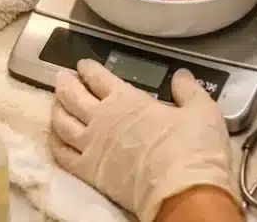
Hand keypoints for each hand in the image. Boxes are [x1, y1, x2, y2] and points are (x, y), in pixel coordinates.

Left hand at [51, 61, 236, 221]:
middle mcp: (102, 118)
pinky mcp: (88, 171)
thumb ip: (189, 91)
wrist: (183, 192)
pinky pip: (62, 153)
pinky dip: (55, 142)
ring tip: (54, 102)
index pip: (99, 77)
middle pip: (72, 95)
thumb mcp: (202, 113)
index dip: (88, 68)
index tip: (82, 65)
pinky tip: (55, 137)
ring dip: (56, 109)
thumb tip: (182, 75)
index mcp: (126, 100)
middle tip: (61, 76)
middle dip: (65, 82)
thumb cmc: (193, 150)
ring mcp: (91, 144)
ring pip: (61, 121)